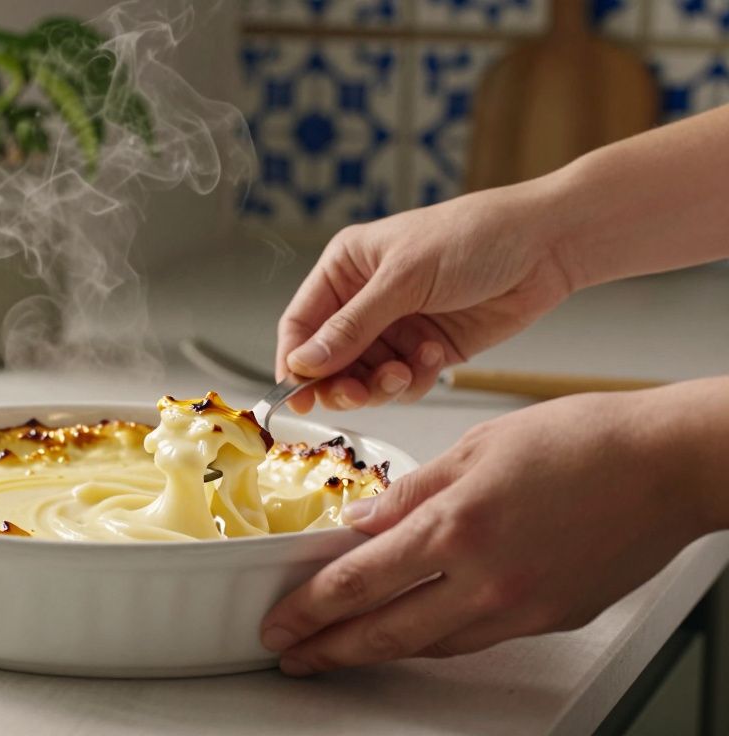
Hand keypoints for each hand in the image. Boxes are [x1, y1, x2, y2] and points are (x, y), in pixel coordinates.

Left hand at [258, 388, 722, 674]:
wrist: (669, 465)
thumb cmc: (583, 441)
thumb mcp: (475, 447)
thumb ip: (410, 494)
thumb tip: (360, 525)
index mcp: (457, 526)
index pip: (357, 582)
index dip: (308, 609)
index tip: (280, 620)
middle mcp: (485, 579)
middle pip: (384, 631)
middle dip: (328, 648)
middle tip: (292, 654)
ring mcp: (520, 608)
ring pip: (428, 644)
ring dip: (377, 649)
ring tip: (341, 648)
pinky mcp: (549, 620)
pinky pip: (473, 639)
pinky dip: (432, 639)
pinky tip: (411, 632)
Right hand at [276, 183, 574, 411]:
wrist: (547, 246)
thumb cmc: (473, 238)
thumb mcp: (404, 279)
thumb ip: (352, 327)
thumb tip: (304, 364)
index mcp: (345, 269)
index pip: (300, 324)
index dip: (295, 362)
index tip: (297, 396)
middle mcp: (364, 300)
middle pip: (329, 361)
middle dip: (342, 382)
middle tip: (358, 394)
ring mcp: (397, 327)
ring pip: (365, 378)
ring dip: (382, 384)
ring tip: (408, 371)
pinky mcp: (428, 350)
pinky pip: (404, 383)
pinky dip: (415, 380)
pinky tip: (435, 358)